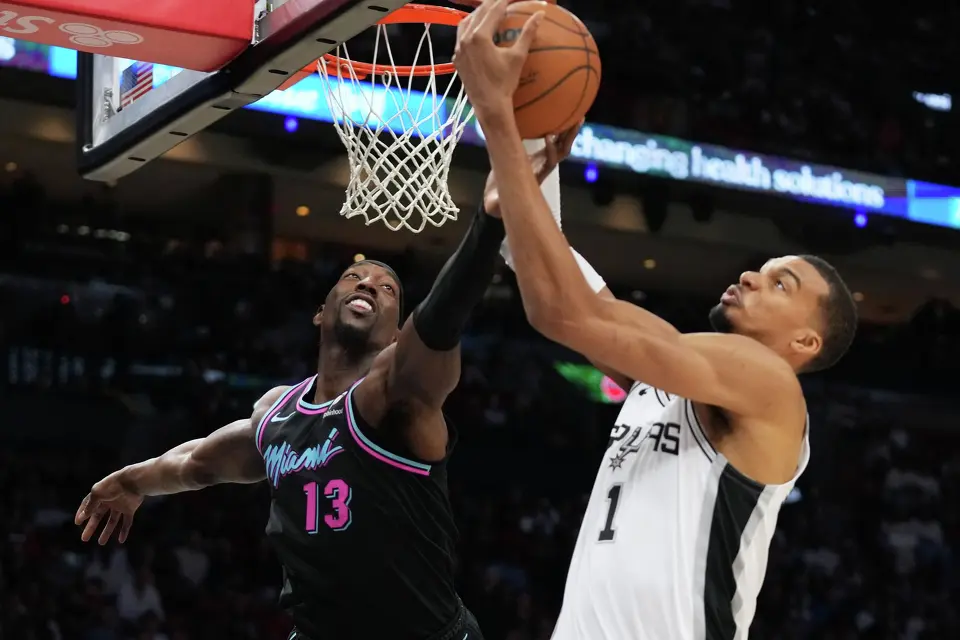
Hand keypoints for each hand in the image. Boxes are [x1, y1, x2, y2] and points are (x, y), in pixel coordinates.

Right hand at [75, 470, 143, 543]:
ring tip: (101, 543)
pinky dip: (124, 531)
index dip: (82, 513)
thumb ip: (90, 505)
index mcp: (100, 495)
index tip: (77, 523)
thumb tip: (83, 516)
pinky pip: (127, 522)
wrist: (134, 482)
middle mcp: (109, 501)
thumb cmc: (113, 485)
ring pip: (112, 521)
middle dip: (91, 527)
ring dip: (107, 532)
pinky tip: (121, 540)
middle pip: (98, 516)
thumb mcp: (97, 493)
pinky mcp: (130, 509)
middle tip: (84, 539)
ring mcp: (120, 506)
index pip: (88, 505)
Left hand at [454, 0, 543, 118]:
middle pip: (478, 13)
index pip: (493, 10)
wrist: (489, 105)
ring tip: (488, 10)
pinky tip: (476, 30)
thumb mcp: (518, 57)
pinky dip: (468, 28)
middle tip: (501, 1)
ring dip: (477, 14)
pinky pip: (460, 37)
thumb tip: (540, 14)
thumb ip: (527, 33)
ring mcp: (459, 50)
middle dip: (490, 4)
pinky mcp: (457, 59)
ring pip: (466, 22)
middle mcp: (465, 39)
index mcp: (480, 36)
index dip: (503, 1)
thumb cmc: (504, 83)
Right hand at [484, 120, 581, 216]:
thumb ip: (495, 203)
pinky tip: (555, 114)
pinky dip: (554, 128)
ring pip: (560, 144)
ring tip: (578, 113)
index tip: (548, 137)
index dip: (551, 150)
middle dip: (569, 137)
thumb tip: (492, 203)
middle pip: (562, 150)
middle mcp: (542, 166)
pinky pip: (549, 139)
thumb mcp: (495, 203)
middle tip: (578, 119)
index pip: (550, 162)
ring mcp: (541, 160)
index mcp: (536, 175)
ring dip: (569, 130)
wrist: (499, 198)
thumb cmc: (497, 201)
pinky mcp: (536, 155)